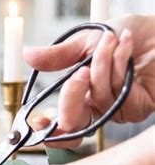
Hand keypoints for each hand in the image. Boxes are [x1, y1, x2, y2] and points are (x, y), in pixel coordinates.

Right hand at [23, 16, 154, 137]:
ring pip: (97, 99)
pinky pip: (117, 94)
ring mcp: (118, 109)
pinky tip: (126, 46)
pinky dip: (117, 65)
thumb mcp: (87, 40)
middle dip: (71, 96)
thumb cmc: (130, 34)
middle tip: (79, 71)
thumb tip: (27, 55)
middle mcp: (98, 106)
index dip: (47, 131)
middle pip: (74, 124)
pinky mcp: (136, 107)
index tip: (36, 121)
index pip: (61, 122)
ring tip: (112, 39)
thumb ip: (58, 55)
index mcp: (82, 93)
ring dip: (102, 64)